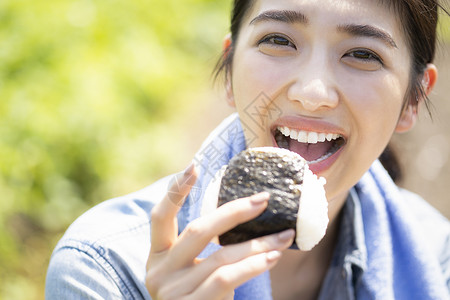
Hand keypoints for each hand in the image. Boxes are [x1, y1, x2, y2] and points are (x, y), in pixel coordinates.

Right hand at [146, 163, 294, 299]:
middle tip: (264, 200)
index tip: (194, 166)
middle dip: (234, 212)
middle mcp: (159, 271)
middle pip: (197, 231)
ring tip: (285, 235)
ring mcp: (173, 292)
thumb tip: (244, 211)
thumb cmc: (197, 298)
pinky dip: (252, 265)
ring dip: (257, 243)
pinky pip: (226, 279)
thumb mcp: (191, 271)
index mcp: (157, 256)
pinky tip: (272, 257)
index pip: (159, 217)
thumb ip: (205, 248)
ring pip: (220, 256)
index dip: (175, 191)